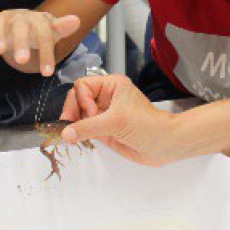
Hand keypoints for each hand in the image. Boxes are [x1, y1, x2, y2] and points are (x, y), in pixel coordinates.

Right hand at [0, 10, 81, 75]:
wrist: (26, 26)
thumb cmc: (40, 32)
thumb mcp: (52, 32)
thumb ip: (61, 28)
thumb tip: (76, 20)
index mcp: (36, 18)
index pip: (43, 31)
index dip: (46, 51)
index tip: (47, 73)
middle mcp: (18, 17)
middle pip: (19, 25)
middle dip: (21, 41)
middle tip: (23, 60)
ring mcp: (2, 22)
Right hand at [59, 75, 181, 164]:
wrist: (163, 144)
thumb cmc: (146, 125)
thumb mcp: (116, 122)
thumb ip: (88, 127)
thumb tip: (65, 133)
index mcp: (111, 85)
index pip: (83, 85)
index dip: (82, 99)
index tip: (91, 113)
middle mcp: (105, 97)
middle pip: (77, 99)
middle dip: (73, 112)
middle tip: (71, 128)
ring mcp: (103, 114)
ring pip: (78, 115)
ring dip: (73, 125)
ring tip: (73, 137)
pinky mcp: (103, 130)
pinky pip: (84, 129)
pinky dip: (77, 134)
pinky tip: (76, 141)